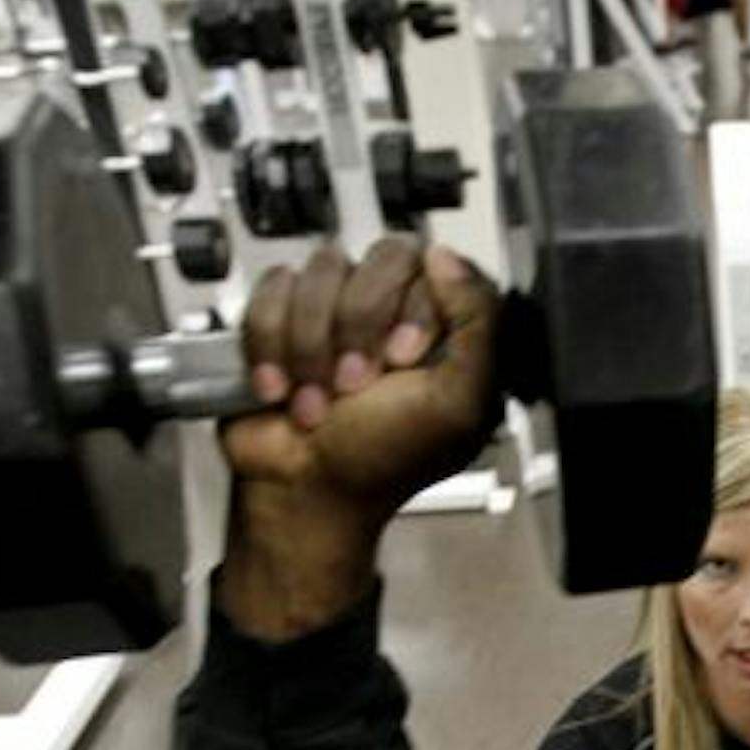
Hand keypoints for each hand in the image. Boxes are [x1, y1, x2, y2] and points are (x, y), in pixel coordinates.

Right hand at [218, 239, 501, 637]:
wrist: (304, 492)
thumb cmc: (382, 461)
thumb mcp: (459, 405)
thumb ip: (479, 325)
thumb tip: (449, 259)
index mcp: (445, 329)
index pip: (437, 266)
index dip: (413, 309)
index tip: (403, 359)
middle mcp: (393, 311)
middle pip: (379, 258)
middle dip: (358, 328)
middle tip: (355, 385)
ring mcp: (335, 309)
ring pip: (322, 271)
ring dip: (312, 346)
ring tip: (317, 399)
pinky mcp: (282, 315)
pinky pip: (274, 289)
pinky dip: (271, 344)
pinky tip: (280, 387)